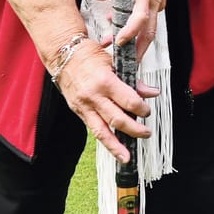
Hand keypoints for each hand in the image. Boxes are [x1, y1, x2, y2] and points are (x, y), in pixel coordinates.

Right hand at [51, 38, 157, 163]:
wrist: (62, 55)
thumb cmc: (88, 55)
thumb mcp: (114, 62)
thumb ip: (133, 79)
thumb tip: (152, 92)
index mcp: (105, 81)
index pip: (129, 101)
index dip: (142, 109)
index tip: (147, 111)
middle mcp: (94, 96)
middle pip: (117, 120)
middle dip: (134, 130)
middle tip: (146, 133)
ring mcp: (84, 106)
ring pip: (102, 132)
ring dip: (116, 146)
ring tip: (126, 158)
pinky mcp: (78, 112)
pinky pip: (93, 129)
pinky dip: (104, 140)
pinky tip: (113, 148)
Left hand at [91, 0, 183, 62]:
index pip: (139, 16)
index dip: (130, 31)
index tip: (120, 41)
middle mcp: (152, 2)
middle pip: (149, 33)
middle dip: (139, 52)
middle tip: (128, 65)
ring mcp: (156, 5)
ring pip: (147, 30)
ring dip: (135, 44)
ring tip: (119, 53)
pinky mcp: (155, 6)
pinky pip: (146, 22)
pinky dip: (135, 30)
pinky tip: (120, 31)